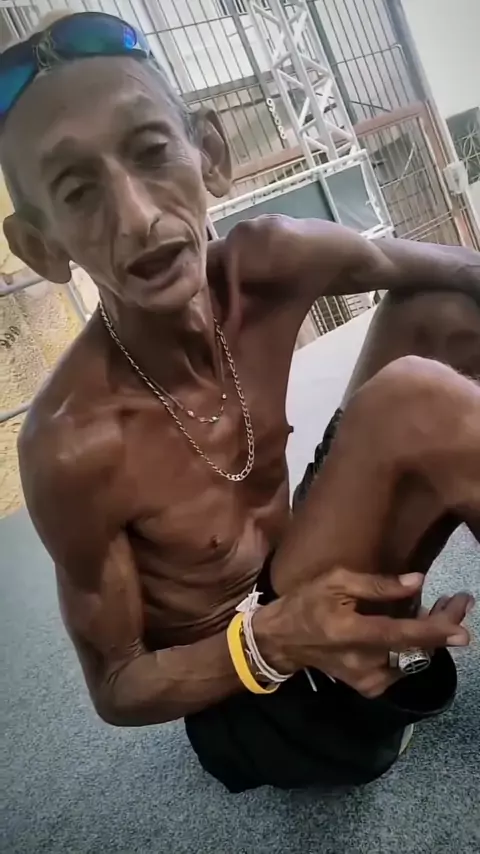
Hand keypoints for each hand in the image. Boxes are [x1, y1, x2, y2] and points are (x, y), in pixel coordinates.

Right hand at [255, 569, 472, 697]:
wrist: (281, 642)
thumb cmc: (306, 603)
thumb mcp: (336, 582)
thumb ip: (377, 585)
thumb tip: (417, 582)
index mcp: (351, 632)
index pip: (401, 635)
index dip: (434, 631)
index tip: (462, 628)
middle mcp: (363, 662)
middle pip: (416, 649)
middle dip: (442, 626)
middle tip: (459, 604)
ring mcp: (367, 679)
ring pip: (413, 660)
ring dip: (432, 636)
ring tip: (443, 609)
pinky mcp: (369, 687)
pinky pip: (402, 668)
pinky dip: (415, 649)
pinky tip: (418, 628)